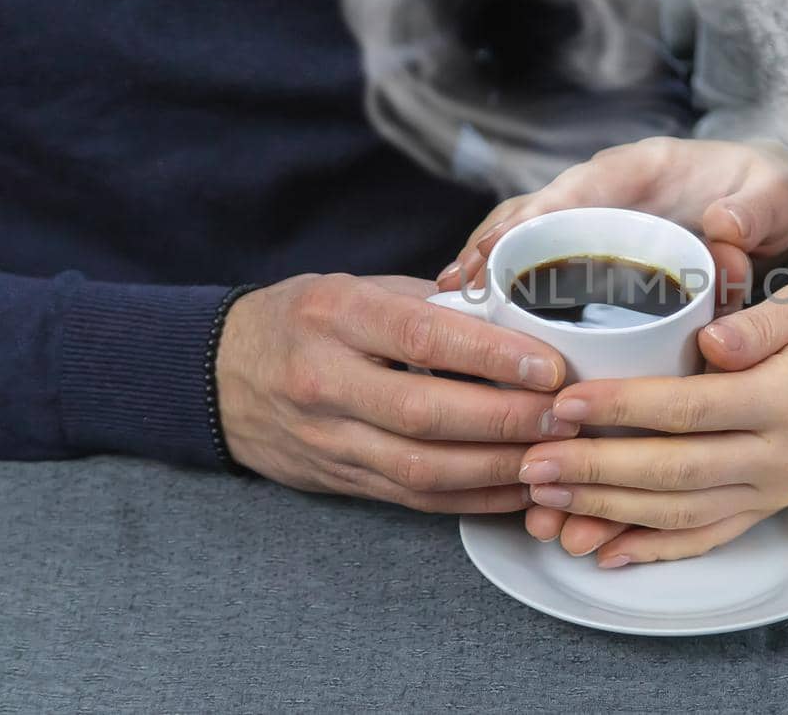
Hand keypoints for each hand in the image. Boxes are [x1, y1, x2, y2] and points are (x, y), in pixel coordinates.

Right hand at [217, 273, 573, 512]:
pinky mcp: (341, 479)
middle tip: (567, 416)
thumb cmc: (306, 320)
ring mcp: (329, 439)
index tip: (549, 365)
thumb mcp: (358, 289)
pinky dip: (476, 497)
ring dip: (499, 468)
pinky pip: (417, 499)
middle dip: (507, 420)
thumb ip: (430, 305)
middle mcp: (325, 382)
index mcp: (335, 317)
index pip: (421, 338)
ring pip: (423, 468)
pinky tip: (521, 487)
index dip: (491, 356)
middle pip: (426, 414)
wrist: (221, 376)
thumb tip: (516, 321)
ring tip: (556, 456)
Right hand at [435, 136, 787, 305]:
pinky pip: (542, 261)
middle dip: (492, 244)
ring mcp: (593, 219)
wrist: (765, 202)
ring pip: (527, 237)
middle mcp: (604, 191)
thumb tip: (724, 228)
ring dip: (487, 264)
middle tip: (456, 284)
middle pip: (534, 213)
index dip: (535, 218)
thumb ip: (753, 209)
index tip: (499, 245)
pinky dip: (509, 283)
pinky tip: (480, 318)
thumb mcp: (773, 193)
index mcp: (639, 169)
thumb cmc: (764, 192)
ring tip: (451, 302)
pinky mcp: (593, 250)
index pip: (576, 190)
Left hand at [437, 135, 787, 551]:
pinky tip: (602, 550)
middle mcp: (778, 455)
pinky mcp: (771, 505)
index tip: (565, 403)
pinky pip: (707, 537)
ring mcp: (775, 489)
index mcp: (787, 398)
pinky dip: (652, 549)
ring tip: (547, 502)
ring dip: (607, 511)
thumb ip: (763, 319)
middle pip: (673, 473)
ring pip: (680, 514)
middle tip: (532, 463)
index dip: (622, 409)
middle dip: (594, 470)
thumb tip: (710, 342)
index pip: (690, 409)